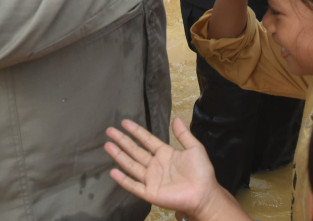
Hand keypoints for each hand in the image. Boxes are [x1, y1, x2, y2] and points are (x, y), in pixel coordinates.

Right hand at [105, 117, 247, 220]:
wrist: (204, 194)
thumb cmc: (201, 172)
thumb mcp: (194, 148)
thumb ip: (183, 134)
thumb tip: (176, 118)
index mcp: (165, 153)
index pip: (146, 140)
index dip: (136, 131)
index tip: (124, 122)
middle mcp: (155, 165)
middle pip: (135, 151)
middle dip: (122, 141)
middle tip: (110, 131)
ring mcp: (151, 179)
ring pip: (131, 165)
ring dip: (119, 156)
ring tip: (107, 145)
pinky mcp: (150, 192)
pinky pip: (133, 185)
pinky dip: (123, 180)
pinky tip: (113, 171)